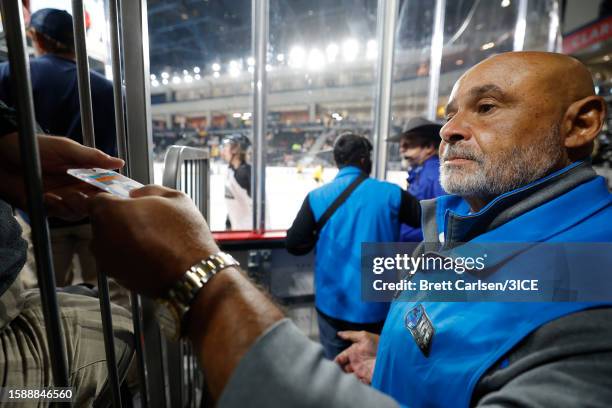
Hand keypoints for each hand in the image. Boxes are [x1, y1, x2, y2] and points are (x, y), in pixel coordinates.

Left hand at [0, 133, 123, 217]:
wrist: (0, 156)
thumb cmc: (33, 146)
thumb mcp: (66, 148)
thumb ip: (92, 157)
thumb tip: (119, 162)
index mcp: (85, 172)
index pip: (107, 184)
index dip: (113, 190)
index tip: (115, 193)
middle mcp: (76, 186)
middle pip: (96, 202)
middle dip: (92, 201)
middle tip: (82, 194)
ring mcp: (63, 198)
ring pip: (79, 212)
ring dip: (72, 206)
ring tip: (61, 195)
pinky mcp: (48, 207)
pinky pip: (59, 214)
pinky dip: (56, 208)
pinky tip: (49, 197)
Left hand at [87, 185, 219, 297]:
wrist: (191, 276)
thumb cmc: (184, 236)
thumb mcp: (175, 198)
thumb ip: (148, 190)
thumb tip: (135, 194)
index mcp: (109, 212)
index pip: (96, 200)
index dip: (113, 199)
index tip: (125, 201)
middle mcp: (100, 238)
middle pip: (103, 222)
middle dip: (119, 219)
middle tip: (146, 220)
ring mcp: (107, 261)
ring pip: (110, 242)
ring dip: (125, 239)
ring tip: (152, 239)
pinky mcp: (116, 278)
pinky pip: (119, 260)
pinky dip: (130, 256)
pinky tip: (152, 254)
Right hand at [334, 331, 378, 384]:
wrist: (392, 353)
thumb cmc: (378, 342)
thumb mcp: (364, 336)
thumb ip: (350, 335)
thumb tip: (338, 333)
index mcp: (353, 352)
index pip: (340, 358)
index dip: (335, 362)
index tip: (330, 365)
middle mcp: (356, 362)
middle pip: (343, 369)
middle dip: (338, 371)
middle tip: (334, 374)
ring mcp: (361, 370)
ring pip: (349, 377)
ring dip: (345, 378)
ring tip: (342, 379)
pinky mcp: (367, 377)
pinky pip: (359, 383)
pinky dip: (355, 384)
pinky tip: (354, 382)